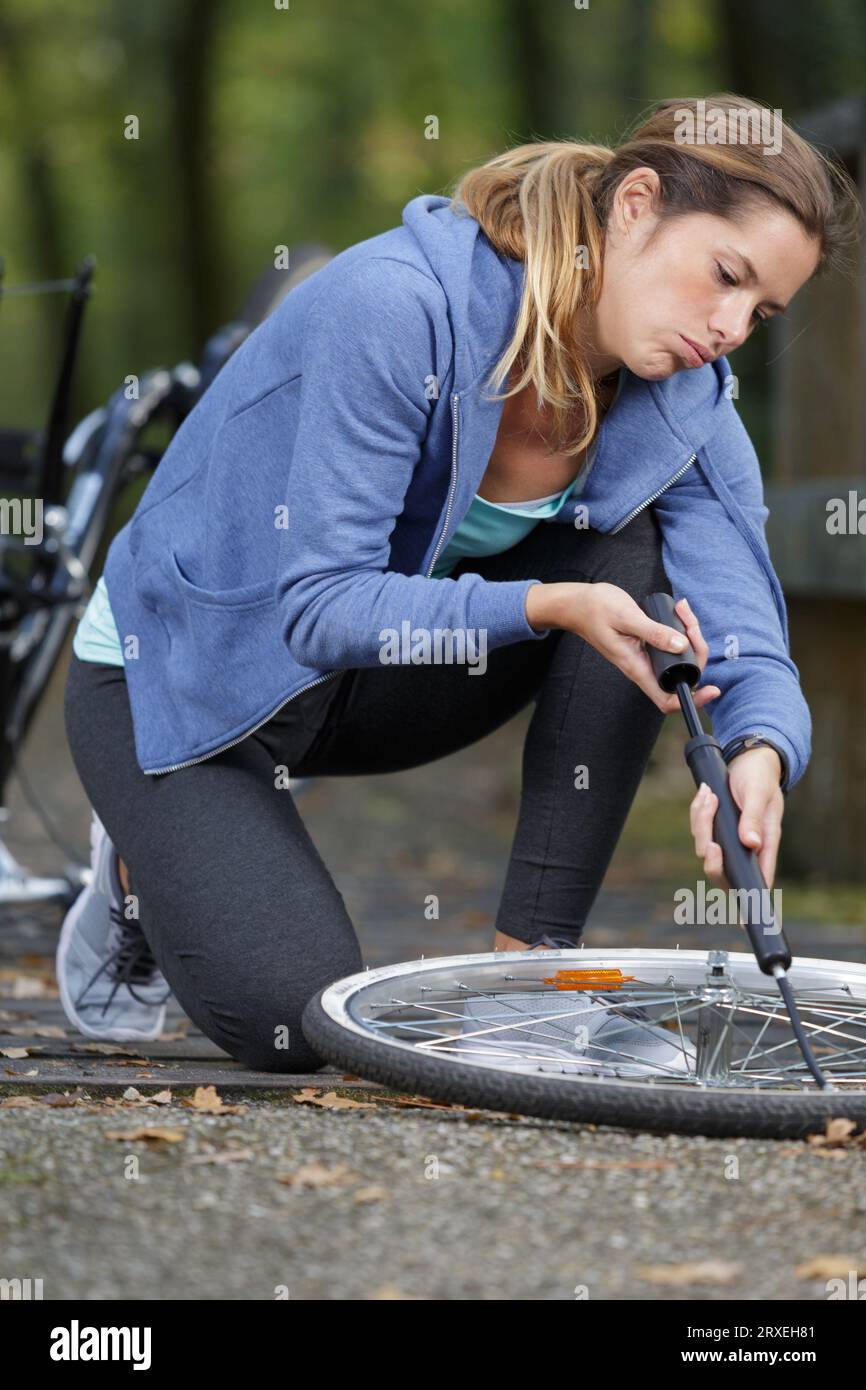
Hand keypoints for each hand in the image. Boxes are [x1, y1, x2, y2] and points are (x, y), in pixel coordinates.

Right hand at [545, 583, 719, 714]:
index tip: (712, 689)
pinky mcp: (647, 645)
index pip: (667, 699)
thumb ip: (654, 633)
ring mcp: (646, 657)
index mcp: (636, 667)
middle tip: (690, 623)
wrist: (578, 605)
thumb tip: (682, 647)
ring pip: (680, 657)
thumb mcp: (626, 617)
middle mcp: (643, 666)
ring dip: (690, 636)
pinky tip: (679, 612)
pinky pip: (672, 644)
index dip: (692, 700)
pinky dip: (682, 630)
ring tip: (683, 611)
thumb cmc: (595, 610)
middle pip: (682, 675)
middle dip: (697, 650)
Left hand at [690, 746, 783, 889]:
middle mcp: (745, 848)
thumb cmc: (761, 779)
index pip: (757, 880)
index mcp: (764, 844)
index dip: (749, 903)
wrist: (750, 760)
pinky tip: (706, 794)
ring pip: (704, 847)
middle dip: (709, 848)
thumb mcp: (760, 793)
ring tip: (711, 794)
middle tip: (709, 815)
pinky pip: (698, 829)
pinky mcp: (714, 830)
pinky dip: (698, 812)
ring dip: (702, 820)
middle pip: (719, 870)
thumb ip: (755, 818)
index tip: (741, 919)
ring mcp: (728, 840)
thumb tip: (751, 843)